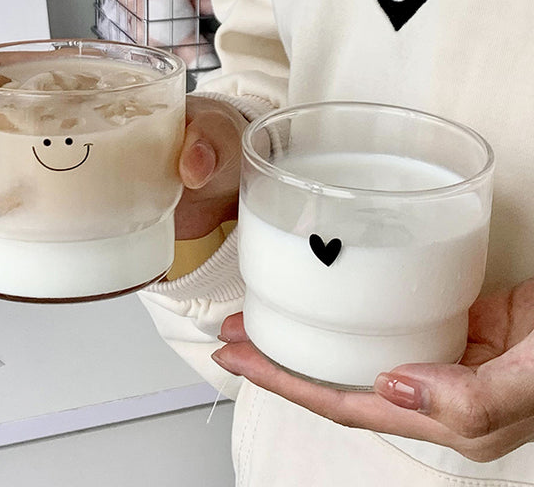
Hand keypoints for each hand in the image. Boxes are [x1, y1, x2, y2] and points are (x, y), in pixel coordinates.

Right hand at [0, 90, 247, 254]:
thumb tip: (192, 163)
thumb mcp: (211, 132)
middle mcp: (57, 124)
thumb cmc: (206, 143)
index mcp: (83, 89)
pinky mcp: (57, 205)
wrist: (216, 188)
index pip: (3, 74)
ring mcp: (52, 166)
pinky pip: (3, 210)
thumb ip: (207, 140)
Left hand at [212, 278, 533, 461]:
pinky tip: (332, 292)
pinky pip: (391, 319)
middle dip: (283, 357)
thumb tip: (394, 389)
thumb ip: (475, 398)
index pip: (343, 402)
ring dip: (312, 330)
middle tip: (235, 329)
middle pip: (340, 377)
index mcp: (446, 417)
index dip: (284, 381)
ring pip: (361, 348)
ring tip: (267, 307)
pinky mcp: (458, 322)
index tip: (236, 354)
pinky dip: (352, 309)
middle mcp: (436, 391)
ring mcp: (445, 355)